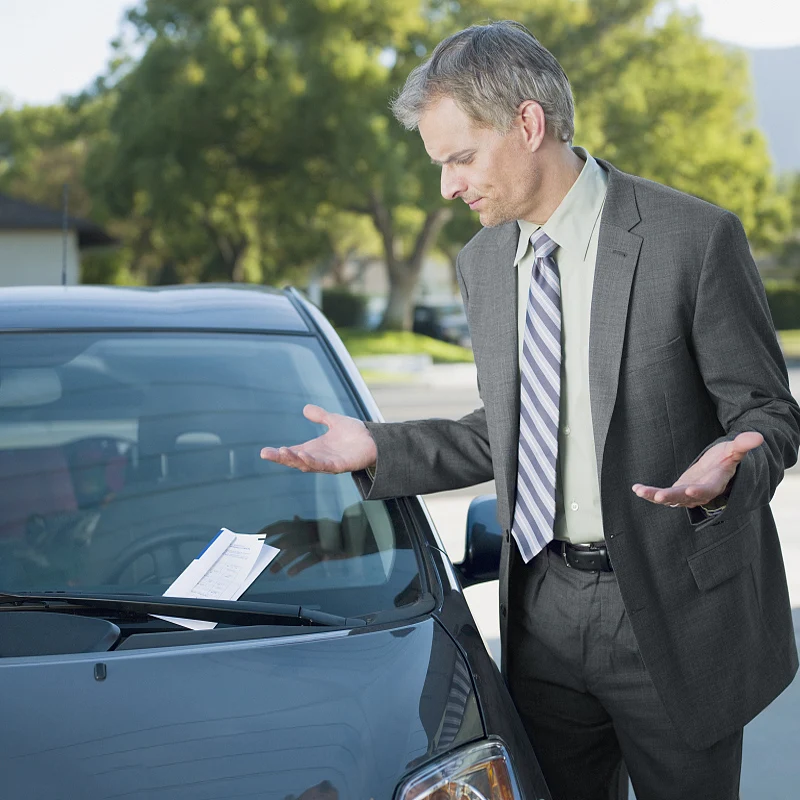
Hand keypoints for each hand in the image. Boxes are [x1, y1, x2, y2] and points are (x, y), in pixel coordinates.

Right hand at [260, 404, 376, 473]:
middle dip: (282, 458)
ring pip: (307, 465)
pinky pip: (323, 466)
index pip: (293, 452)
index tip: (264, 452)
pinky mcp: (340, 466)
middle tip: (267, 453)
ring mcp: (328, 464)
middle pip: (296, 461)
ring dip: (294, 459)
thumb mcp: (334, 421)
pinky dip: (312, 462)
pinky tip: (303, 455)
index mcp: (314, 449)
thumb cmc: (355, 434)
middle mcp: (319, 458)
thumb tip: (305, 409)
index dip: (279, 454)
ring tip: (282, 452)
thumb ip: (320, 416)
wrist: (375, 440)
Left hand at [261, 516, 347, 576]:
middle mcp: (309, 531)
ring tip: (273, 571)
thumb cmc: (334, 531)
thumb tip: (294, 517)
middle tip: (260, 558)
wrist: (354, 535)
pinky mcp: (326, 551)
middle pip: (286, 539)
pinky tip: (291, 573)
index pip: (282, 524)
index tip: (257, 537)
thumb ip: (304, 523)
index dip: (269, 530)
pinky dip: (300, 566)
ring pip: (297, 550)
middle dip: (272, 548)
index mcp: (305, 524)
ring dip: (283, 561)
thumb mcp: (318, 525)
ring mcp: (318, 541)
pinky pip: (311, 558)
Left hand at [632, 431, 762, 507]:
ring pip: (670, 499)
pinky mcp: (676, 493)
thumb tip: (758, 436)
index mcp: (714, 484)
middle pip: (685, 497)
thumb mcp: (734, 450)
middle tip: (660, 496)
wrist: (716, 469)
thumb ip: (743, 445)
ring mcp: (686, 496)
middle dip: (672, 497)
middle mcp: (700, 493)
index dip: (700, 491)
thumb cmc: (725, 459)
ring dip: (655, 496)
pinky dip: (649, 493)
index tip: (691, 490)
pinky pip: (661, 495)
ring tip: (640, 491)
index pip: (708, 490)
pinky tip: (636, 488)